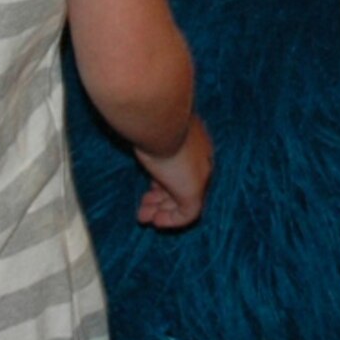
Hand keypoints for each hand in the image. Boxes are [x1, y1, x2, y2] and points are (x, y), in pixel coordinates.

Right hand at [135, 115, 212, 230]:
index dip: (165, 181)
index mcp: (196, 141)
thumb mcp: (154, 127)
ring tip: (144, 217)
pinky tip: (157, 222)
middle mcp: (202, 158)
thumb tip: (137, 135)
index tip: (150, 188)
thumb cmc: (152, 117)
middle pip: (183, 184)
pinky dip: (172, 220)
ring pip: (184, 200)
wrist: (159, 119)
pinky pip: (188, 214)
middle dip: (161, 198)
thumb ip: (153, 136)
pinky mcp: (193, 190)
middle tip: (143, 205)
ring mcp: (200, 175)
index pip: (183, 167)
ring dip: (163, 210)